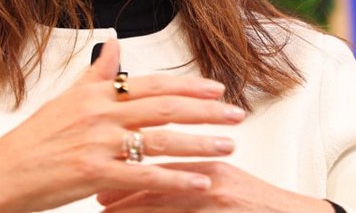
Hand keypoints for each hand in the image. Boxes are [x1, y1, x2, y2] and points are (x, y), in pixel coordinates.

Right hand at [0, 40, 244, 212]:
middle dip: (206, 111)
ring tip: (229, 145)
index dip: (188, 85)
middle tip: (237, 114)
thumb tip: (111, 45)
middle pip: (165, 108)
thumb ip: (96, 75)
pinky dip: (177, 180)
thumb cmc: (33, 140)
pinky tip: (201, 182)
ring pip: (162, 141)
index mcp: (97, 95)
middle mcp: (101, 115)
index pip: (153, 85)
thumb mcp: (64, 99)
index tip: (217, 89)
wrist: (2, 175)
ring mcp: (99, 144)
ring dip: (200, 143)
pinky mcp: (95, 174)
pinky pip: (145, 176)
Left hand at [96, 162, 335, 212]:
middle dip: (122, 181)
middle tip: (97, 192)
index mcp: (209, 160)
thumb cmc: (258, 210)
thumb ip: (198, 180)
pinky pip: (177, 212)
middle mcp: (209, 170)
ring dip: (130, 205)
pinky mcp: (218, 206)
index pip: (163, 149)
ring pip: (160, 196)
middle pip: (155, 171)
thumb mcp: (226, 187)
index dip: (131, 158)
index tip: (105, 167)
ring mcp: (214, 191)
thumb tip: (169, 183)